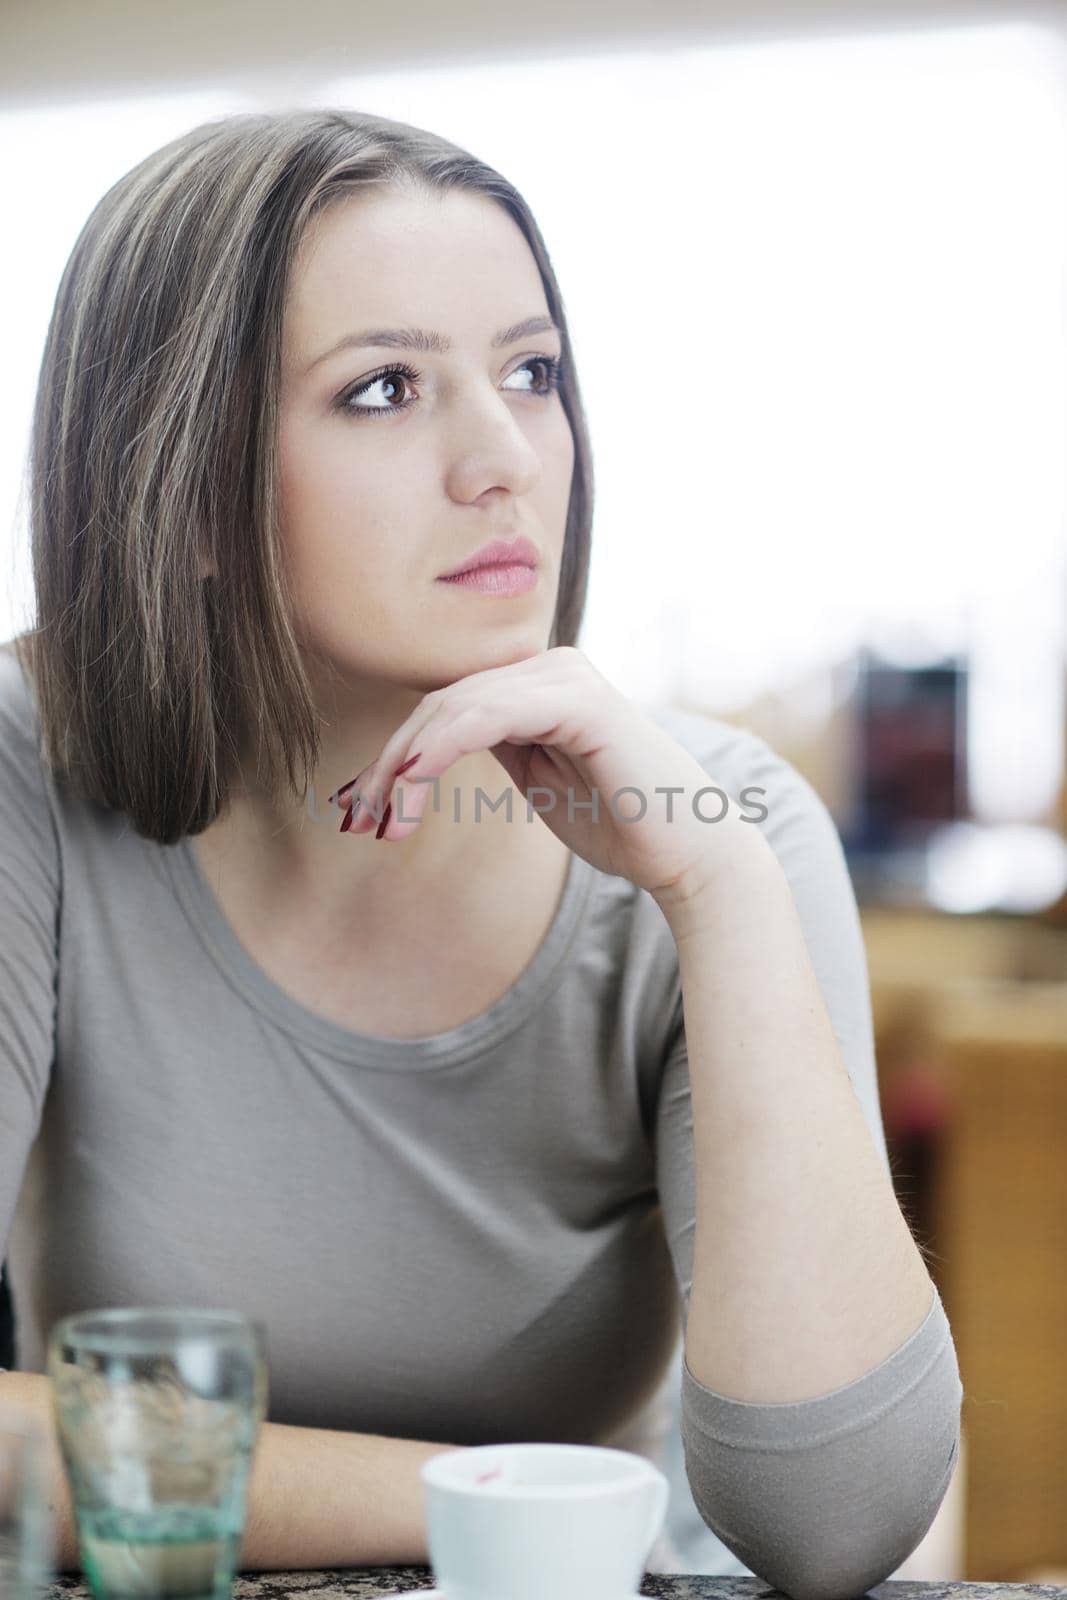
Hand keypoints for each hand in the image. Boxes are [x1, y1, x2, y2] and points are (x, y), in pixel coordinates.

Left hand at [329, 647, 767, 907]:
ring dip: (403, 767)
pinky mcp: (580, 701)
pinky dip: (442, 747)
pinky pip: (491, 714)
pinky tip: (410, 782)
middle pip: (441, 704)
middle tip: (354, 822)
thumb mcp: (538, 779)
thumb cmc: (620, 824)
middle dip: (388, 766)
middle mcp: (552, 667)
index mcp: (541, 683)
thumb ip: (497, 746)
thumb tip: (428, 742)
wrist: (689, 855)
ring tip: (378, 821)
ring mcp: (567, 677)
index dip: (395, 756)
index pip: (448, 707)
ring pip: (455, 708)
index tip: (357, 810)